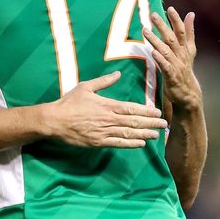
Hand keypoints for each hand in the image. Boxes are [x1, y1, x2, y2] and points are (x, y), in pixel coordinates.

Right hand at [41, 71, 168, 148]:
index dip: (146, 111)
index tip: (157, 112)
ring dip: (145, 134)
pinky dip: (131, 144)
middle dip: (151, 123)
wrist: (55, 120)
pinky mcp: (98, 142)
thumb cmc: (70, 102)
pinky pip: (118, 144)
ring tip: (157, 134)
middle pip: (134, 122)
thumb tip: (118, 73)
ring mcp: (104, 132)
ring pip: (129, 134)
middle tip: (164, 124)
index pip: (131, 108)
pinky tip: (141, 143)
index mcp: (107, 105)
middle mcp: (109, 119)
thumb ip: (104, 81)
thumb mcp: (86, 87)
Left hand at [144, 8, 201, 110]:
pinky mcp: (171, 76)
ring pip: (165, 50)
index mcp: (185, 48)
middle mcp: (181, 55)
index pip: (181, 31)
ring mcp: (176, 65)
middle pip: (172, 38)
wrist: (189, 93)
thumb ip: (189, 32)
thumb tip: (191, 13)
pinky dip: (160, 59)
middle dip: (163, 26)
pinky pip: (165, 66)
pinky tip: (153, 52)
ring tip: (145, 30)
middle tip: (153, 15)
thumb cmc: (185, 68)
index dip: (176, 20)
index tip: (170, 8)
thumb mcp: (189, 49)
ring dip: (155, 40)